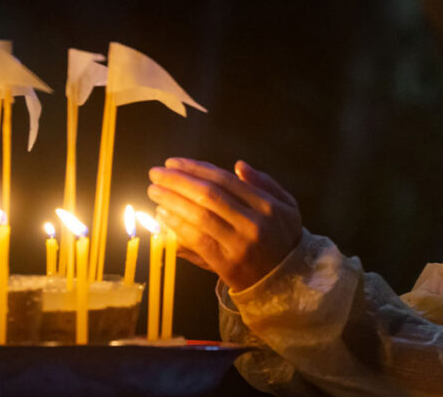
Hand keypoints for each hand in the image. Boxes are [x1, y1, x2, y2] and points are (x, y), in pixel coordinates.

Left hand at [147, 158, 301, 291]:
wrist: (288, 280)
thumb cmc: (283, 237)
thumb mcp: (286, 206)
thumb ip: (264, 184)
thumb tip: (238, 166)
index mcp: (268, 205)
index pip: (224, 181)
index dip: (195, 169)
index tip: (173, 162)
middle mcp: (254, 223)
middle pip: (209, 196)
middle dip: (178, 182)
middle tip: (156, 173)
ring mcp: (240, 245)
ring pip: (201, 217)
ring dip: (172, 202)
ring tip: (154, 192)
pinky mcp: (227, 265)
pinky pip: (198, 241)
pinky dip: (177, 226)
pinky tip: (163, 216)